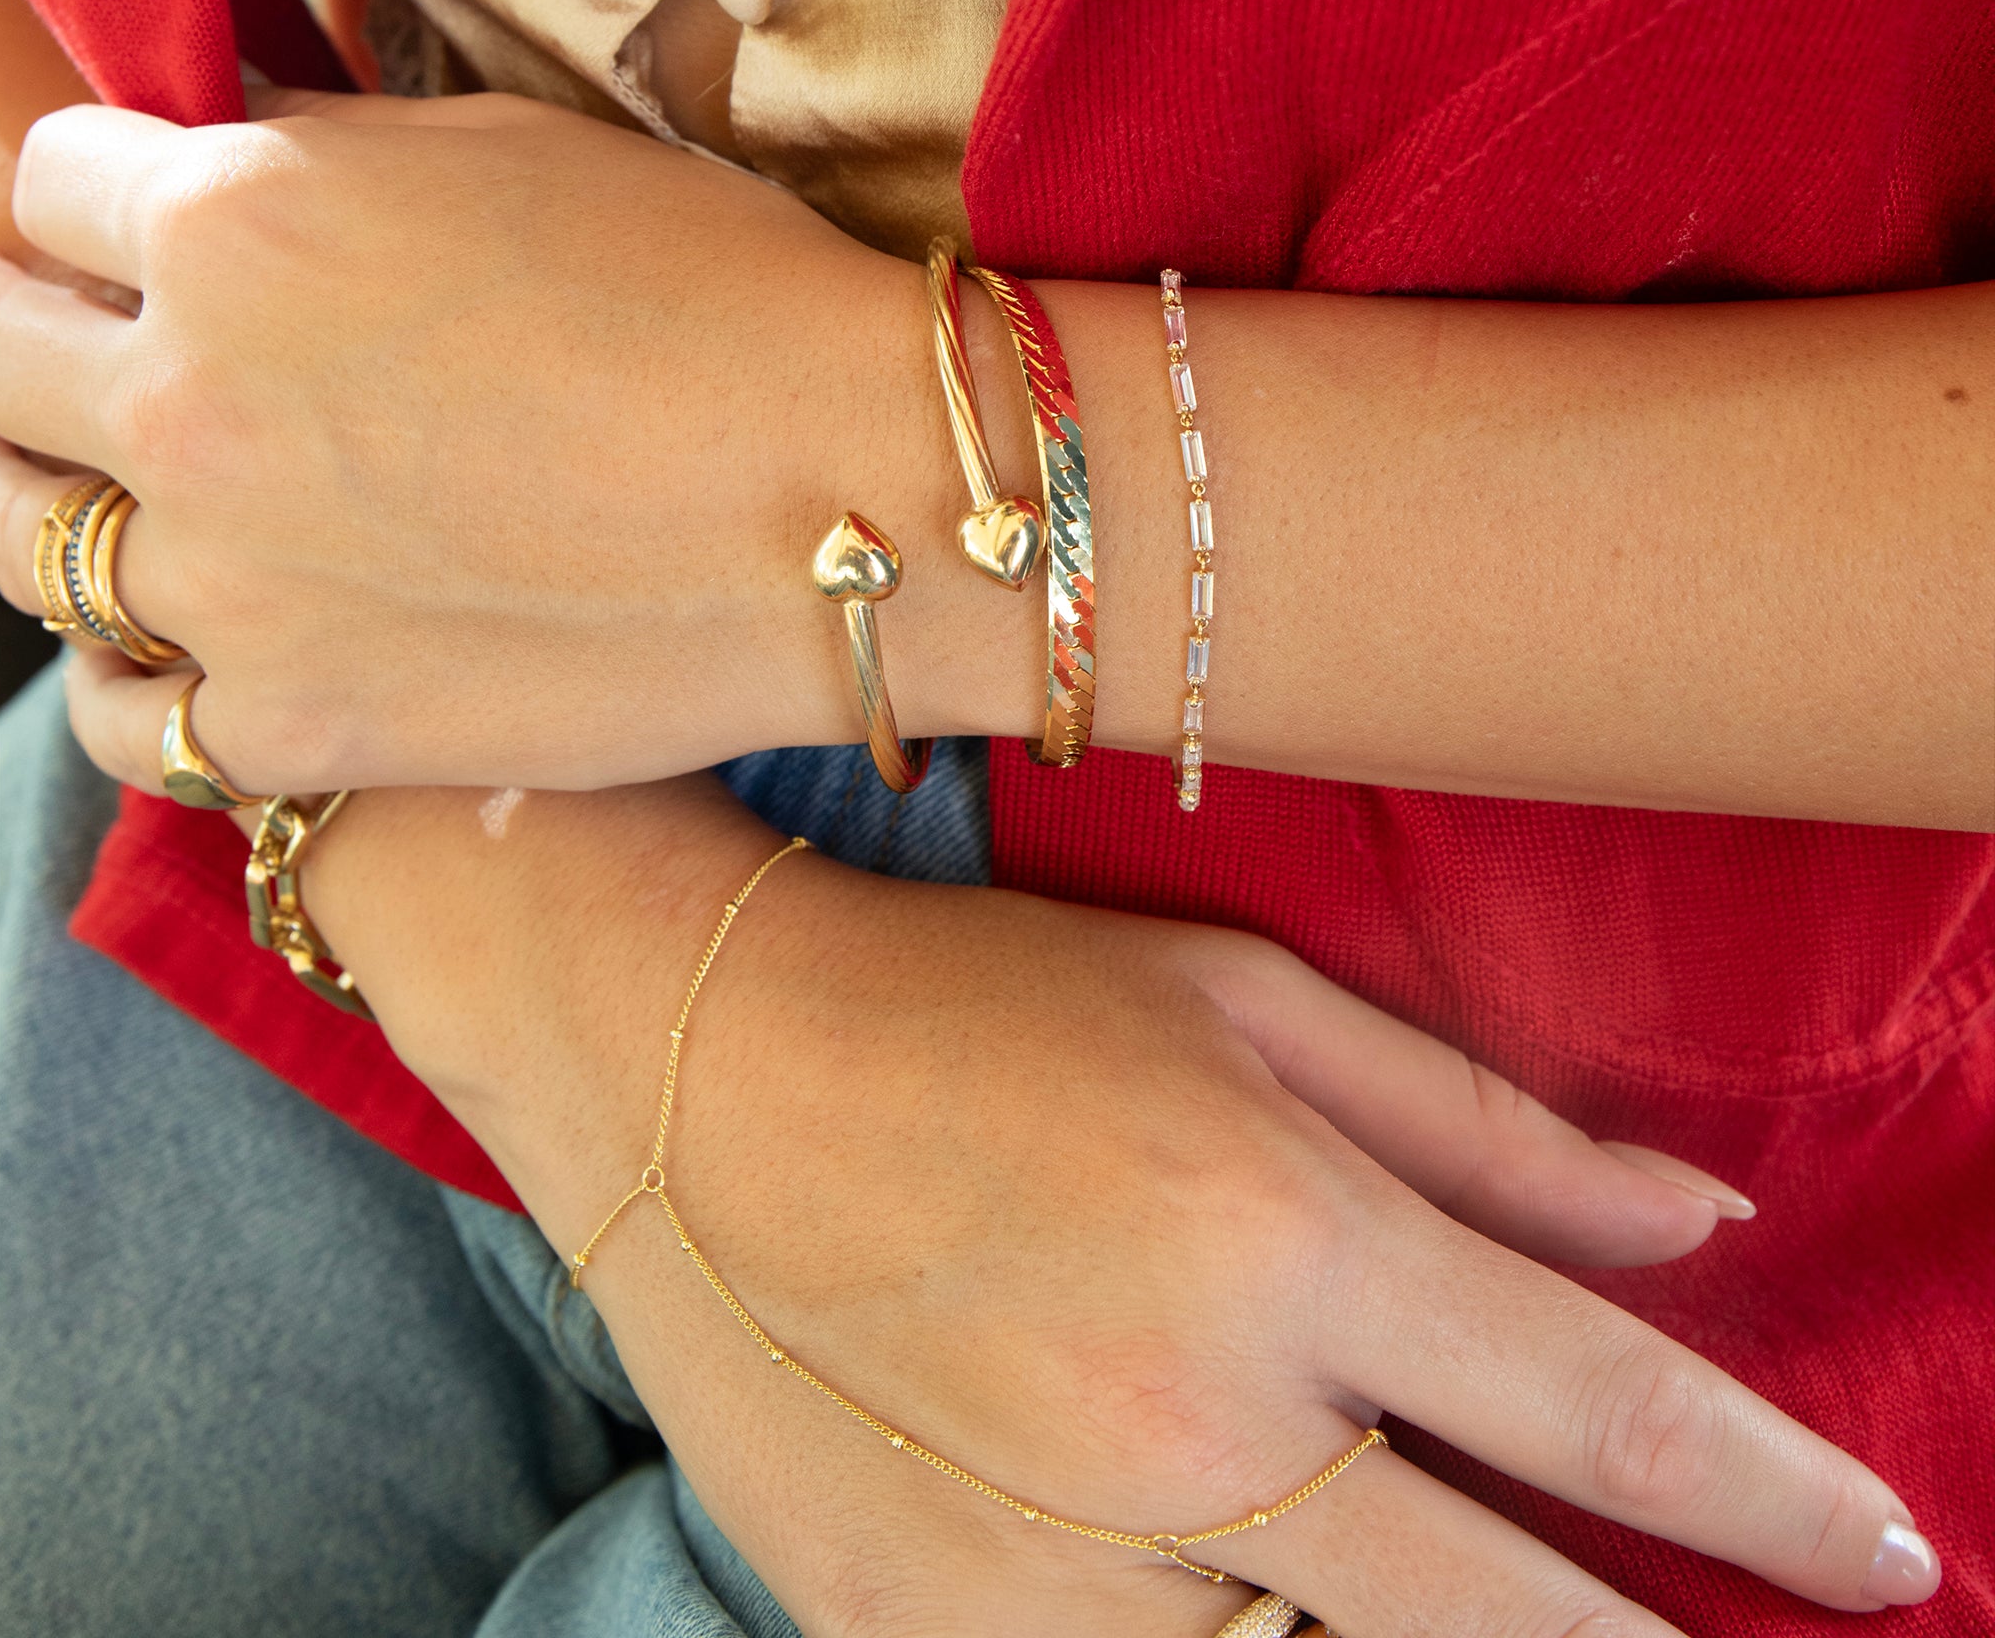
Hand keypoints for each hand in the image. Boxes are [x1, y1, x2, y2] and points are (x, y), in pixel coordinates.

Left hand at [0, 89, 966, 792]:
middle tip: (130, 361)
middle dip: (49, 337)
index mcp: (237, 220)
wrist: (863, 503)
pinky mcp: (303, 728)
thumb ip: (319, 163)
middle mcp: (193, 398)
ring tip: (162, 504)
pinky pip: (125, 721)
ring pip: (21, 543)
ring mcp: (232, 584)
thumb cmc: (724, 301)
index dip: (115, 203)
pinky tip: (213, 645)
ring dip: (70, 503)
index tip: (167, 234)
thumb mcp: (512, 160)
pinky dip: (146, 678)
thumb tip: (222, 174)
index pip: (52, 184)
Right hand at [296, 773, 1932, 1636]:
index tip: (1897, 1555)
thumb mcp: (1244, 1004)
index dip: (1784, 1504)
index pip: (1608, 1421)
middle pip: (1506, 1631)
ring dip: (1407, 1636)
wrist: (699, 1063)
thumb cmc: (985, 1000)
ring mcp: (1050, 1573)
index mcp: (1280, 1241)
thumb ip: (1489, 1127)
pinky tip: (1212, 1551)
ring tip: (1390, 1541)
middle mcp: (1185, 1435)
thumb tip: (1700, 1222)